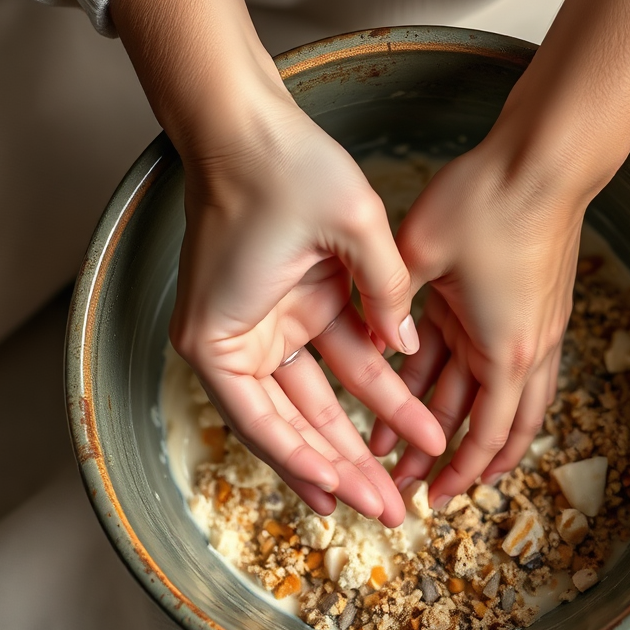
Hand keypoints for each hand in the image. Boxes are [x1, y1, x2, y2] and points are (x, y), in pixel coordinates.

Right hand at [110, 0, 444, 524]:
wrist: (249, 119)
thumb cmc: (280, 166)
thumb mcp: (351, 223)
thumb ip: (387, 289)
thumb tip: (407, 344)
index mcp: (222, 339)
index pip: (268, 427)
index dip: (315, 468)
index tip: (355, 501)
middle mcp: (236, 342)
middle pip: (296, 425)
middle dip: (347, 467)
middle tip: (390, 510)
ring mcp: (266, 328)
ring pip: (320, 400)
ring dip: (362, 436)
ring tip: (405, 479)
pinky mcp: (292, 309)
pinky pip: (332, 363)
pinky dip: (362, 393)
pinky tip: (391, 430)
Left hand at [372, 0, 629, 500]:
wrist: (545, 162)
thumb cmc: (485, 203)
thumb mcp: (420, 252)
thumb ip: (392, 303)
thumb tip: (377, 344)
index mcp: (503, 350)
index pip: (484, 435)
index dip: (457, 473)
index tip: (431, 497)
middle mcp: (527, 349)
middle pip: (502, 429)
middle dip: (463, 463)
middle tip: (424, 485)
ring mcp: (537, 328)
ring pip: (514, 402)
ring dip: (481, 432)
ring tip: (448, 456)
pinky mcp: (536, 306)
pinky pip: (513, 366)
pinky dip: (489, 391)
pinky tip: (463, 389)